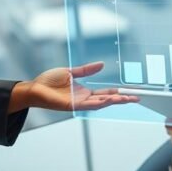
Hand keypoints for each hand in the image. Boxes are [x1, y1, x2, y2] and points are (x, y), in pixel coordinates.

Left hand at [17, 61, 138, 111]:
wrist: (34, 88)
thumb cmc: (48, 82)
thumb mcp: (70, 72)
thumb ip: (86, 70)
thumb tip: (101, 64)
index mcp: (84, 92)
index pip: (106, 93)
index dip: (119, 92)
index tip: (131, 92)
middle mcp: (84, 99)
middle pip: (107, 100)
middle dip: (122, 99)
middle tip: (138, 98)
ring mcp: (79, 103)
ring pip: (101, 104)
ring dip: (114, 101)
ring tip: (128, 99)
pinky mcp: (71, 106)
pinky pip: (88, 105)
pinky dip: (100, 103)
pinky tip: (109, 100)